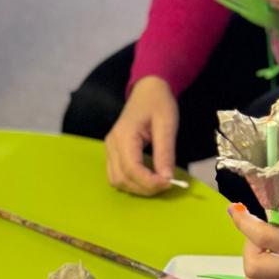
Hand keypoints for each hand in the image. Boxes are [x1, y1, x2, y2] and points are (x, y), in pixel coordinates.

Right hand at [105, 76, 178, 194]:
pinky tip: (148, 179)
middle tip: (167, 184)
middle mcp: (111, 144)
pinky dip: (131, 182)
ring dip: (137, 188)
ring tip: (158, 183)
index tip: (169, 183)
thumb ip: (165, 152)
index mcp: (124, 135)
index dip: (149, 182)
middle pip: (121, 178)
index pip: (131, 169)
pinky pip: (116, 175)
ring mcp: (109, 149)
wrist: (148, 90)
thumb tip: (167, 178)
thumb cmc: (158, 103)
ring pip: (116, 180)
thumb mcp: (167, 124)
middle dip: (144, 188)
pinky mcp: (112, 152)